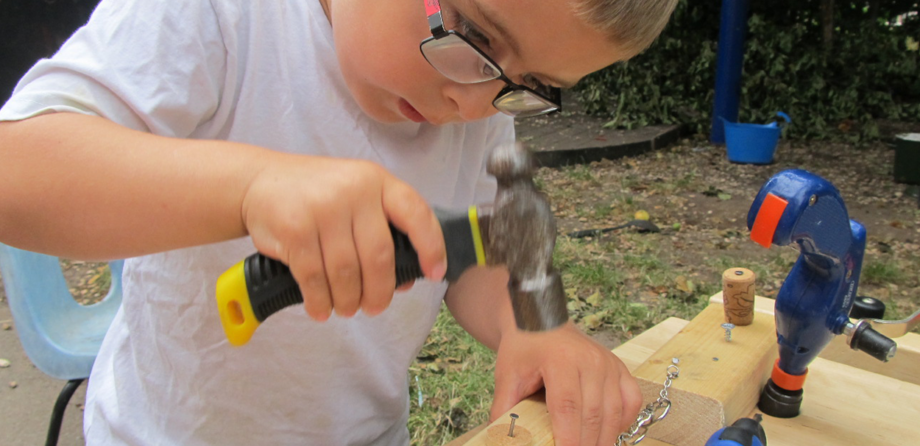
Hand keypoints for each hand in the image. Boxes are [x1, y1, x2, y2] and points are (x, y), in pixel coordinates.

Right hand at [240, 154, 445, 319]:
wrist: (258, 181)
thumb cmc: (315, 194)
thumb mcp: (355, 198)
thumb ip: (382, 231)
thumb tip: (405, 280)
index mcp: (377, 181)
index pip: (416, 214)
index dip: (431, 247)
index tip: (435, 273)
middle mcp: (354, 191)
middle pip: (379, 255)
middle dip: (380, 291)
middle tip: (375, 307)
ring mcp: (323, 208)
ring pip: (347, 272)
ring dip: (348, 300)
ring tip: (346, 308)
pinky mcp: (295, 228)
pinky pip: (315, 277)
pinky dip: (320, 300)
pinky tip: (321, 308)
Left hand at [490, 323, 641, 445]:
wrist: (541, 320)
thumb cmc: (525, 348)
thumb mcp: (507, 375)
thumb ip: (504, 408)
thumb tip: (501, 437)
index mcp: (560, 359)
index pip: (567, 407)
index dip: (568, 437)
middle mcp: (590, 360)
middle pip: (593, 414)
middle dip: (585, 444)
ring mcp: (608, 363)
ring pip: (614, 412)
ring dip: (604, 439)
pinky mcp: (619, 367)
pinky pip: (631, 400)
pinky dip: (623, 421)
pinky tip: (607, 433)